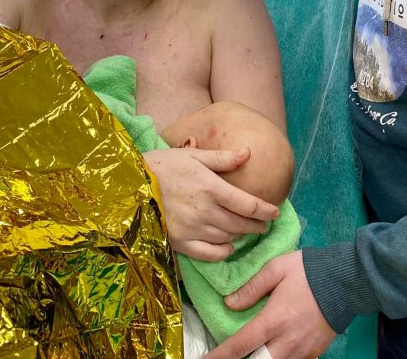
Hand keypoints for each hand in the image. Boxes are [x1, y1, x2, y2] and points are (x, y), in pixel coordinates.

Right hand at [143, 147, 279, 260]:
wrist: (130, 184)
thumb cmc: (163, 165)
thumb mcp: (193, 155)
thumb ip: (222, 158)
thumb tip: (248, 153)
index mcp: (211, 187)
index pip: (248, 204)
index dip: (266, 211)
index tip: (276, 213)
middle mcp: (205, 210)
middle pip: (241, 224)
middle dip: (257, 226)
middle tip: (263, 224)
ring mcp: (193, 229)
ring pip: (228, 238)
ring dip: (241, 236)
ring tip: (245, 231)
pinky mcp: (181, 242)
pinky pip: (209, 254)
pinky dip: (223, 252)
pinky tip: (227, 246)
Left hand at [206, 251, 336, 358]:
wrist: (347, 279)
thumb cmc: (308, 271)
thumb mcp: (276, 268)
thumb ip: (251, 287)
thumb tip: (229, 303)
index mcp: (274, 320)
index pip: (240, 345)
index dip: (220, 356)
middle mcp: (287, 341)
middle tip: (231, 356)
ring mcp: (303, 350)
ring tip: (252, 352)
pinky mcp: (315, 352)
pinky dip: (280, 358)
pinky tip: (274, 350)